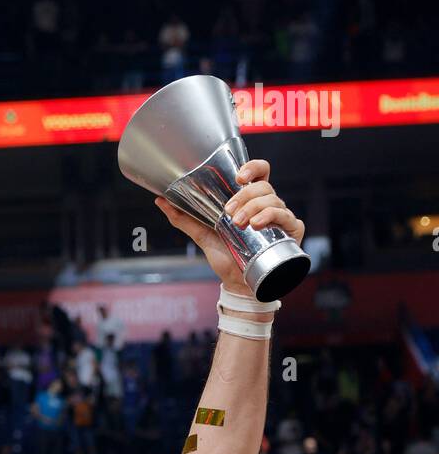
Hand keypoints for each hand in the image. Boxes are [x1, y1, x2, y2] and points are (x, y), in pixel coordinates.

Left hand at [155, 159, 305, 295]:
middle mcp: (268, 205)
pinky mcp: (291, 232)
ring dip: (254, 207)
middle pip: (263, 186)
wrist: (237, 285)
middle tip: (229, 213)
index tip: (238, 177)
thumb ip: (185, 218)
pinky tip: (257, 225)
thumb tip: (161, 201)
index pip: (259, 172)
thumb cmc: (226, 257)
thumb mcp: (203, 235)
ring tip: (240, 224)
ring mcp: (281, 218)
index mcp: (251, 200)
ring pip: (273, 199)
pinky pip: (287, 217)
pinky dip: (273, 216)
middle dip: (245, 196)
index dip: (252, 168)